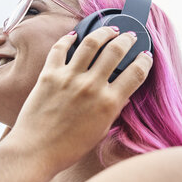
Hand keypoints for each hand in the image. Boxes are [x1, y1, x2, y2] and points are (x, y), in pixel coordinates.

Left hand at [5, 26, 153, 171]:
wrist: (35, 151)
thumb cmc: (69, 147)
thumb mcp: (101, 129)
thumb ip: (113, 108)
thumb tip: (123, 93)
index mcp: (108, 103)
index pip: (136, 73)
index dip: (145, 60)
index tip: (145, 55)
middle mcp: (91, 86)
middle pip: (116, 50)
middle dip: (127, 39)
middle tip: (130, 35)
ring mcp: (69, 78)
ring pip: (91, 42)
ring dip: (104, 32)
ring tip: (110, 30)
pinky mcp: (49, 74)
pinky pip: (60, 48)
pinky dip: (68, 38)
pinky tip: (75, 34)